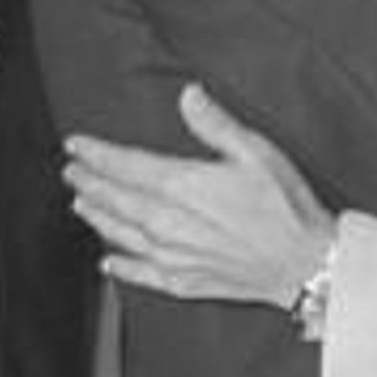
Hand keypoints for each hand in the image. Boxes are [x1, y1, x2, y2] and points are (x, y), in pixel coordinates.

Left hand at [63, 84, 334, 304]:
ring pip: (122, 235)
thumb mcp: (257, 152)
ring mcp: (174, 256)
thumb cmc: (285, 205)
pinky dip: (122, 268)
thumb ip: (216, 124)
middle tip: (71, 171)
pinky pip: (142, 274)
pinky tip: (109, 263)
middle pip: (117, 200)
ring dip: (99, 217)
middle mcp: (168, 223)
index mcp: (183, 186)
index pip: (126, 166)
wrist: (305, 263)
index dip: (98, 154)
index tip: (76, 145)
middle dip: (91, 183)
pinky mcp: (186, 281)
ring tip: (81, 203)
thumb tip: (188, 95)